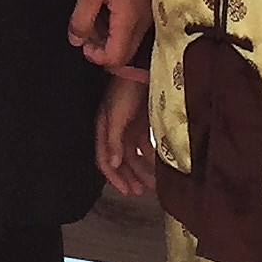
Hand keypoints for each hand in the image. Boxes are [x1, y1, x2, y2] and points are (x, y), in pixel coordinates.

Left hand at [67, 0, 150, 68]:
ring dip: (108, 34)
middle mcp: (144, 22)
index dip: (95, 56)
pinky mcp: (149, 2)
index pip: (116, 58)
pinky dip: (117, 22)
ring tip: (92, 14)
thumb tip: (76, 41)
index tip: (82, 40)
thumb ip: (82, 18)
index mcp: (129, 20)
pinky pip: (133, 24)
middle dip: (101, 47)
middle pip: (124, 52)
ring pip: (128, 39)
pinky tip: (106, 5)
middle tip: (85, 28)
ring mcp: (149, 12)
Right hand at [94, 71, 155, 195]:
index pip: (105, 160)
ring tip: (152, 185)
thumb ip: (113, 141)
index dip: (114, 177)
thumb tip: (112, 164)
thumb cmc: (124, 91)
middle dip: (129, 177)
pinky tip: (157, 165)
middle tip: (140, 192)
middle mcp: (114, 131)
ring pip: (133, 154)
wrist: (140, 69)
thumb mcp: (116, 116)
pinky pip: (144, 145)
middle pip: (120, 160)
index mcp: (103, 130)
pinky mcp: (141, 122)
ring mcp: (128, 127)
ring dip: (141, 170)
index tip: (126, 191)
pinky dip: (149, 156)